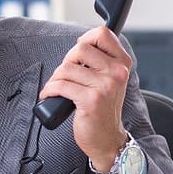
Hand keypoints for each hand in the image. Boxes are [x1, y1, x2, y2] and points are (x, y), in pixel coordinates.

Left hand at [38, 27, 131, 168]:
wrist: (107, 139)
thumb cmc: (103, 109)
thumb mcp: (109, 81)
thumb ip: (100, 62)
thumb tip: (78, 45)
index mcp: (122, 64)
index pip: (102, 34)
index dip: (85, 39)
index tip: (77, 53)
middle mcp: (117, 72)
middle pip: (80, 48)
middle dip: (66, 62)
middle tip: (65, 76)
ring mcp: (105, 86)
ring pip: (66, 68)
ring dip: (55, 78)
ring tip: (57, 88)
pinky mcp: (90, 100)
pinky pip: (60, 85)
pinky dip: (49, 89)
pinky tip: (49, 95)